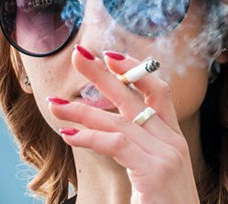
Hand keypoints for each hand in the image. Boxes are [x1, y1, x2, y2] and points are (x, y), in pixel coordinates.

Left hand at [47, 46, 200, 203]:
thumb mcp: (151, 172)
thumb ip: (135, 149)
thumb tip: (103, 130)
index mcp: (173, 139)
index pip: (158, 91)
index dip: (135, 69)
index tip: (109, 55)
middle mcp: (172, 142)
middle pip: (136, 96)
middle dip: (104, 73)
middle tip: (78, 55)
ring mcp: (167, 155)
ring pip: (118, 121)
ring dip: (82, 111)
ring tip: (54, 104)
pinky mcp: (155, 171)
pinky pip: (116, 144)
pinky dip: (89, 137)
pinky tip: (67, 133)